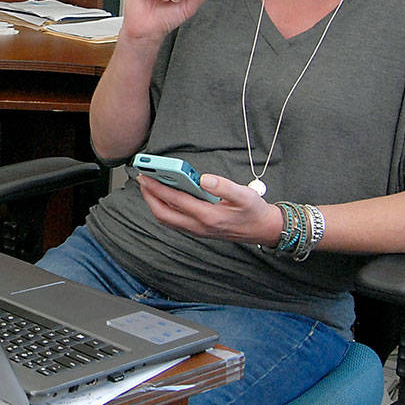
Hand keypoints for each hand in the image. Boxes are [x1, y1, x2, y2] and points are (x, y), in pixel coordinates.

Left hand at [137, 172, 282, 245]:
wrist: (262, 229)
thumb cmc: (253, 210)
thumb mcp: (245, 195)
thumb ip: (225, 186)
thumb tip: (204, 179)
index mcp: (208, 216)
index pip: (175, 200)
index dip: (158, 187)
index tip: (147, 174)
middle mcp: (198, 226)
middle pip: (163, 213)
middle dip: (149, 196)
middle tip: (142, 178)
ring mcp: (196, 230)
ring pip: (166, 219)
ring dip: (154, 202)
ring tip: (149, 185)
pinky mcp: (197, 229)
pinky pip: (173, 221)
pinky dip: (163, 208)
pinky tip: (163, 196)